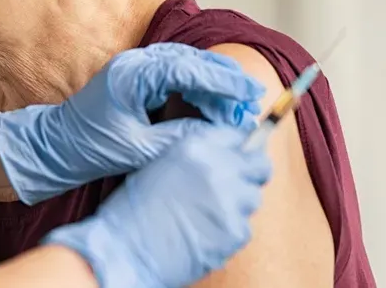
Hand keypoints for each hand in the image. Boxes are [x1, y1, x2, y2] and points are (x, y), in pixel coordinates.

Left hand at [0, 43, 264, 204]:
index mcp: (132, 75)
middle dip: (224, 80)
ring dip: (213, 83)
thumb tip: (217, 134)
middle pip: (191, 61)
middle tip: (252, 99)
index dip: (223, 81)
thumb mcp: (139, 149)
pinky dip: (197, 87)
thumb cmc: (88, 148)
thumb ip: (179, 138)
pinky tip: (213, 104)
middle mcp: (135, 63)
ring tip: (239, 104)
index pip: (188, 69)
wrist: (54, 147)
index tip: (249, 93)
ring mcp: (135, 68)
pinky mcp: (136, 78)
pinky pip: (175, 75)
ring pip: (186, 66)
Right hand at [44, 125, 272, 287]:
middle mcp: (218, 168)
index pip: (239, 136)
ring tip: (209, 215)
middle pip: (260, 165)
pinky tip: (205, 234)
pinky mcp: (235, 231)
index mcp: (196, 147)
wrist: (126, 249)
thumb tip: (227, 156)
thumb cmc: (134, 210)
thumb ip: (197, 156)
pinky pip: (244, 228)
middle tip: (236, 186)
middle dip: (252, 174)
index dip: (240, 149)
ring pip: (253, 198)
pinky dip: (229, 232)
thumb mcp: (161, 165)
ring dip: (238, 205)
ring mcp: (230, 200)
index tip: (240, 158)